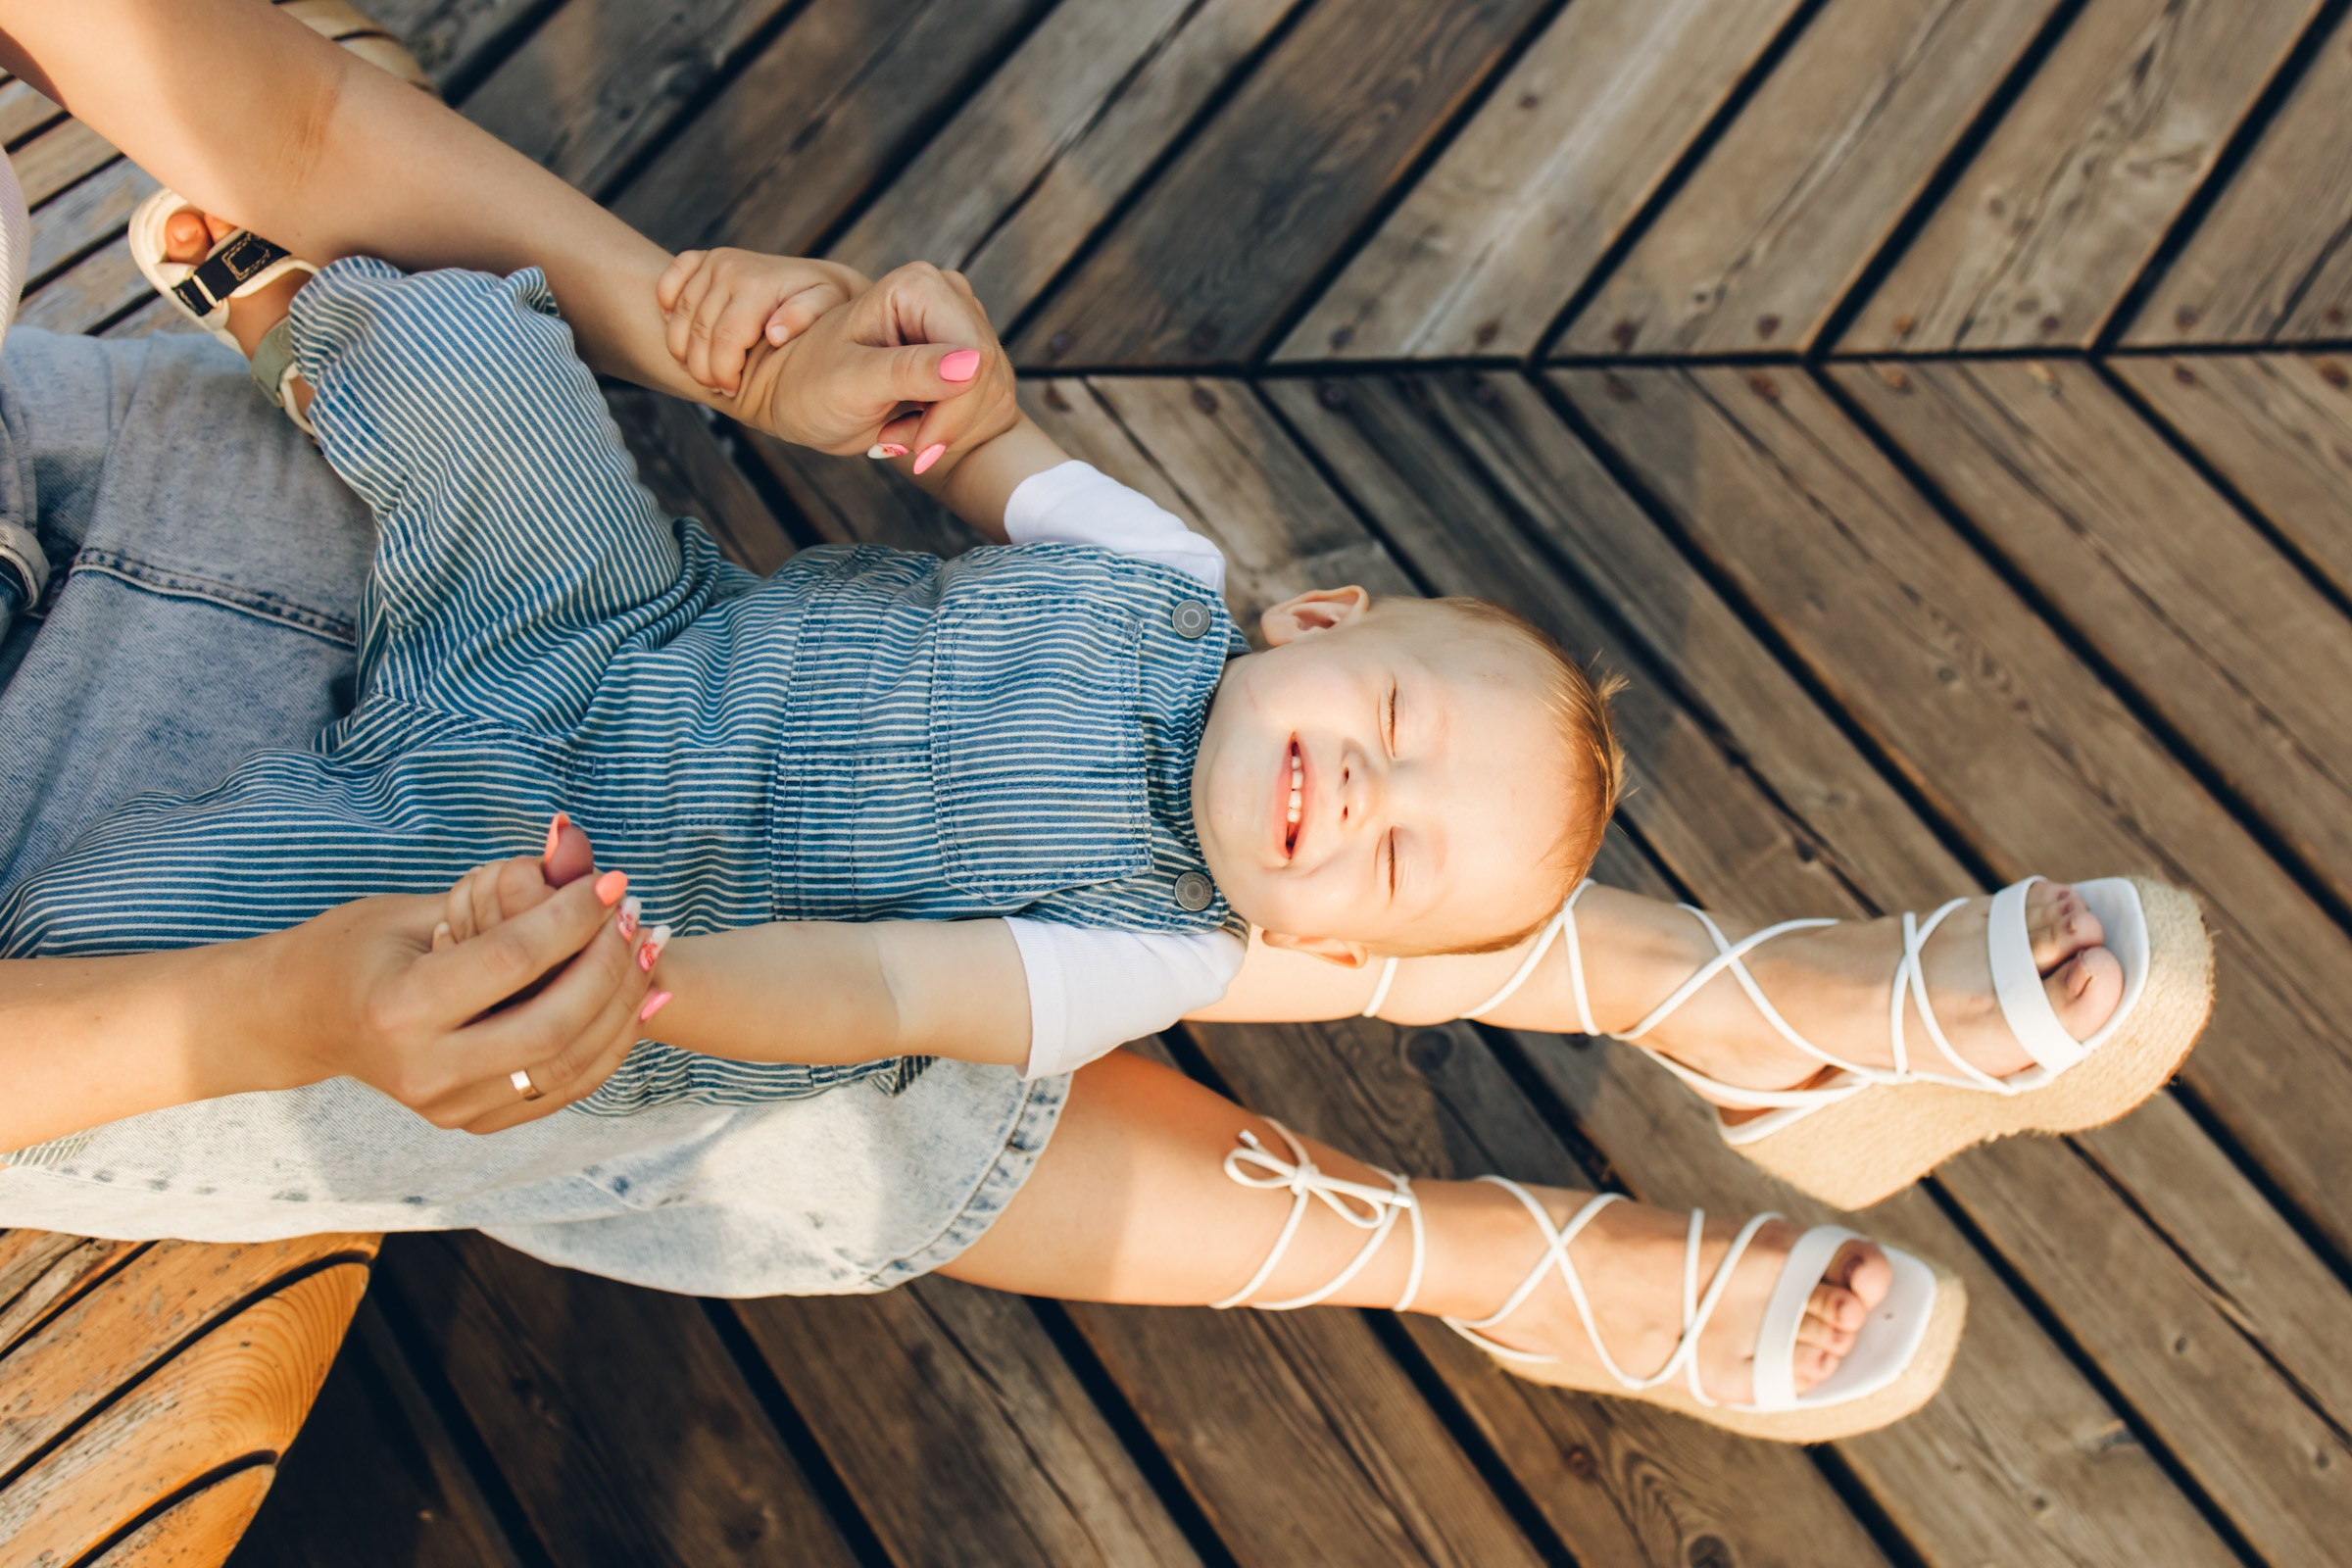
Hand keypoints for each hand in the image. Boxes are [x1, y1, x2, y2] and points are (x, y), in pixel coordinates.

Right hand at [253, 817, 664, 1133]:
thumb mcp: (411, 909)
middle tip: (637, 916)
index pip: (512, 959)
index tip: (613, 881)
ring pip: (568, 1065)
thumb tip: (575, 841)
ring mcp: (450, 1106)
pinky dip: (610, 1042)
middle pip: (552, 1025)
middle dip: (609, 965)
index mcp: (396, 1010)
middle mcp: (424, 1069)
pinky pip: (564, 1088)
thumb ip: (496, 887)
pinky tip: (639, 997)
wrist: (302, 1022)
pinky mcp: (474, 1121)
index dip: (574, 916)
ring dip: (622, 1005)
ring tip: (646, 949)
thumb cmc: (353, 948)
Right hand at [656, 248, 863, 398]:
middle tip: (717, 387)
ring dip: (681, 349)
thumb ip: (805, 317)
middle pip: (698, 331)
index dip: (723, 373)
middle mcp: (730, 267)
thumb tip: (775, 334)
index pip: (725, 339)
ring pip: (678, 314)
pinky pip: (669, 282)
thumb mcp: (827, 308)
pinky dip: (666, 307)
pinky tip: (678, 329)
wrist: (818, 280)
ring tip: (701, 370)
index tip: (731, 391)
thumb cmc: (826, 303)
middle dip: (702, 368)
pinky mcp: (700, 260)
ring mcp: (713, 262)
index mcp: (757, 283)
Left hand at [729, 260, 1019, 470]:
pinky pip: (976, 398)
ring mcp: (949, 325)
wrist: (791, 399)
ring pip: (984, 390)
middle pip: (984, 374)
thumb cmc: (807, 388)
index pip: (975, 354)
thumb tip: (974, 364)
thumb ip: (911, 371)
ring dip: (941, 427)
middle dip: (945, 421)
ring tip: (892, 433)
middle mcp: (941, 297)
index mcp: (918, 288)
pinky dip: (943, 425)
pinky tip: (905, 427)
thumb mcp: (855, 383)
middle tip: (894, 442)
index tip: (917, 445)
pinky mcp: (952, 354)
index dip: (954, 408)